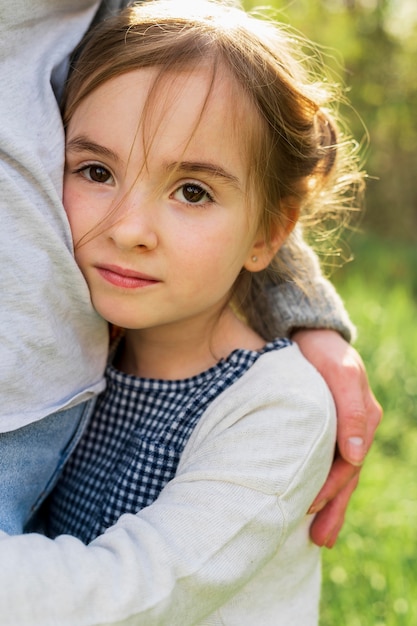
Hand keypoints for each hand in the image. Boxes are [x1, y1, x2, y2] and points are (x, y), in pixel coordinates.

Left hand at [292, 329, 381, 547]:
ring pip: (338, 475)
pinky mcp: (324, 429)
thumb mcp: (339, 374)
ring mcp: (341, 430)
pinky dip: (321, 485)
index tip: (308, 507)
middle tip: (317, 539)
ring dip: (329, 506)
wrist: (307, 333)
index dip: (330, 488)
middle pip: (346, 477)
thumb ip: (351, 411)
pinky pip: (327, 462)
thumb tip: (357, 455)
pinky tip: (310, 504)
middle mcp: (356, 429)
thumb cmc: (321, 352)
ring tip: (317, 537)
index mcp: (363, 419)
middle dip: (332, 509)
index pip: (348, 465)